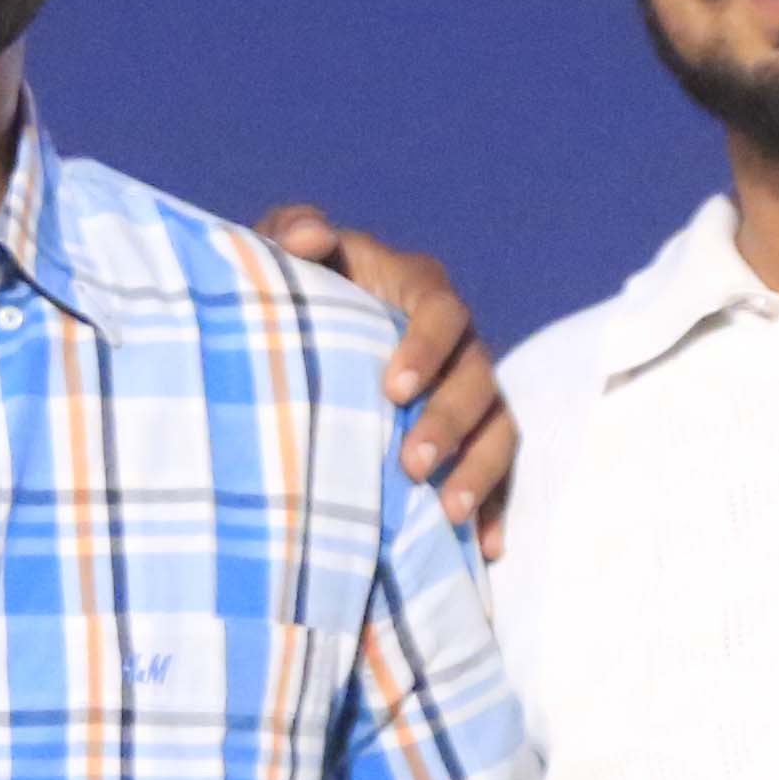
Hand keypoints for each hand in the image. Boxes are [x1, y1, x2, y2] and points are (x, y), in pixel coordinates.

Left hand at [259, 207, 516, 549]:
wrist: (302, 336)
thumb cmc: (296, 289)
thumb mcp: (281, 254)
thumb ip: (290, 231)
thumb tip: (309, 238)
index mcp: (419, 289)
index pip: (441, 311)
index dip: (427, 348)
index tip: (393, 389)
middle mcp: (457, 341)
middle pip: (477, 377)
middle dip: (450, 422)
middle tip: (412, 465)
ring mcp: (467, 391)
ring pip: (498, 426)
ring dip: (480, 471)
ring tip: (451, 514)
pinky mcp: (469, 438)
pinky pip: (496, 471)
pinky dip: (494, 507)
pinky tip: (484, 548)